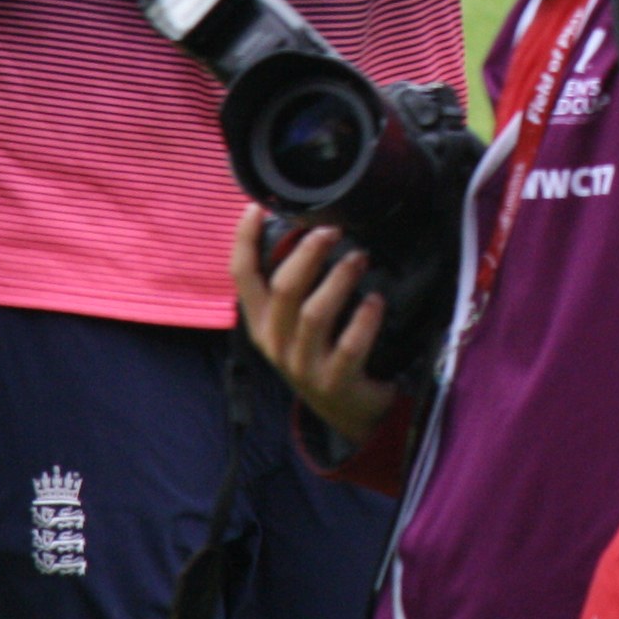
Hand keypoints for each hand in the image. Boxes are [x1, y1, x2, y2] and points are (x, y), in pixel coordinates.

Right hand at [232, 207, 395, 444]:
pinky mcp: (333, 382)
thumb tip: (311, 227)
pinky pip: (348, 347)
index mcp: (262, 322)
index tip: (256, 207)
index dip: (244, 241)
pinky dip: (363, 320)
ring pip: (314, 314)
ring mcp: (302, 365)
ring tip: (360, 258)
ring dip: (339, 280)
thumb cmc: (325, 350)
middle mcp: (275, 342)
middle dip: (307, 253)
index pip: (242, 277)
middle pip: (283, 289)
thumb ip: (299, 283)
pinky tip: (376, 300)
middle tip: (333, 230)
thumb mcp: (300, 320)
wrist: (348, 410)